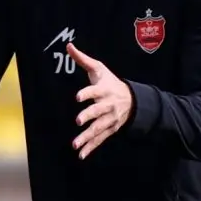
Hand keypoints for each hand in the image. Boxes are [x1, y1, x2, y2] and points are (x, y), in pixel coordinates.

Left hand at [67, 43, 132, 159]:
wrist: (132, 99)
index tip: (78, 96)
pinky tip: (81, 155)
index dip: (87, 93)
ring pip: (98, 128)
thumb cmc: (110, 82)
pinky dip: (91, 147)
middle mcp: (108, 105)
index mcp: (104, 90)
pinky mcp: (109, 129)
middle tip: (78, 120)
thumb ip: (83, 59)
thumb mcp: (99, 69)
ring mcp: (109, 119)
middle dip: (89, 116)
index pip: (95, 91)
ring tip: (75, 144)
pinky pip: (100, 139)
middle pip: (98, 111)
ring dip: (87, 137)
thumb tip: (68, 46)